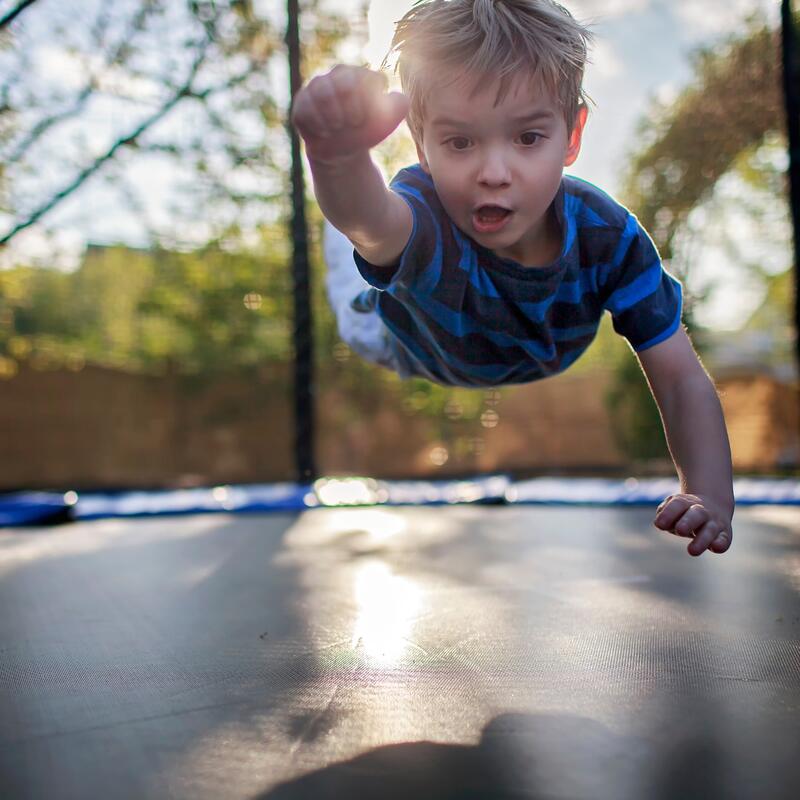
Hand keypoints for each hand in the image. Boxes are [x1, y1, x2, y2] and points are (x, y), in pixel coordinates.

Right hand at [291, 64, 408, 163]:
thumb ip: (400, 105)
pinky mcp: (301, 103)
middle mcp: (338, 75)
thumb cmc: (367, 131)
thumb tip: (397, 97)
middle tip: (354, 123)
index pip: (366, 80)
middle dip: (351, 110)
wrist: (344, 151)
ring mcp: (317, 86)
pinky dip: (316, 124)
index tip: (367, 119)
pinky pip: (305, 109)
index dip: (368, 105)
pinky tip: (324, 132)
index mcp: (360, 75)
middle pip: (344, 84)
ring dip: (333, 116)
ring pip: (322, 92)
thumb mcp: (388, 121)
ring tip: (338, 127)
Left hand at [653, 493, 732, 555]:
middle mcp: (702, 511)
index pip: (678, 504)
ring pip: (710, 529)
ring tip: (691, 551)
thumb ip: (665, 514)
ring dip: (702, 540)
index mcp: (686, 503)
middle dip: (688, 522)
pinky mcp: (724, 535)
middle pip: (696, 514)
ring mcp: (714, 522)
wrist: (713, 507)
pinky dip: (721, 544)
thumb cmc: (684, 513)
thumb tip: (660, 523)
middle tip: (680, 531)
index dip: (668, 513)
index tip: (659, 525)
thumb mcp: (673, 510)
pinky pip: (724, 539)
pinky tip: (715, 548)